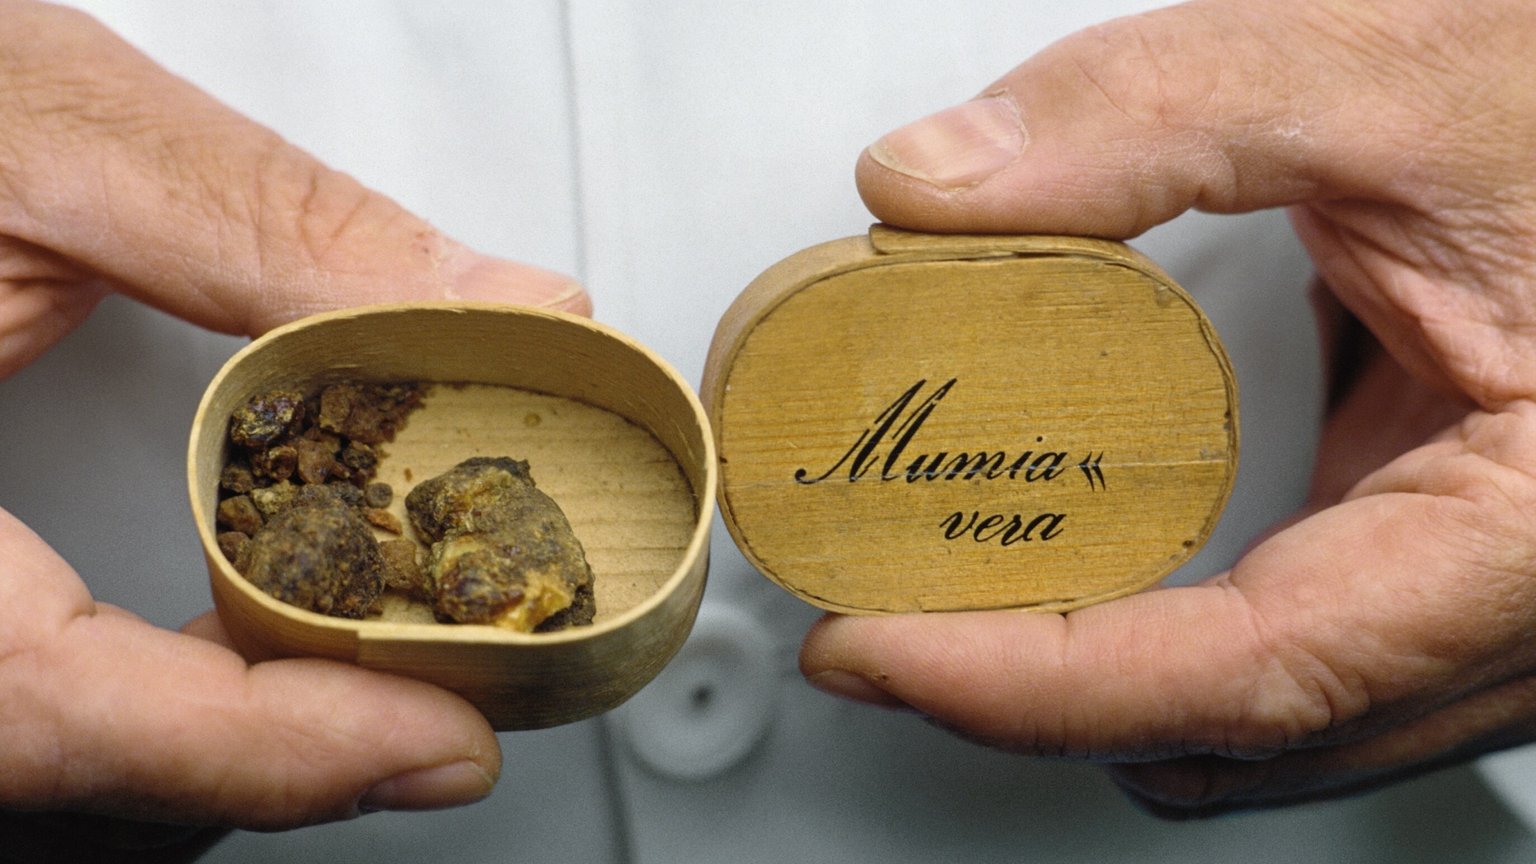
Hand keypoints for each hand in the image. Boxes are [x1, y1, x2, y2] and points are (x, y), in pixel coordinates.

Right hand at [0, 1, 587, 855]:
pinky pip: (18, 726)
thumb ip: (280, 234)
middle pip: (65, 781)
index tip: (446, 741)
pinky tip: (234, 653)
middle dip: (275, 753)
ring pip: (43, 785)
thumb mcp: (42, 134)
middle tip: (445, 692)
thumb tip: (515, 311)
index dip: (269, 748)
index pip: (46, 705)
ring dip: (217, 747)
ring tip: (372, 677)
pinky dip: (145, 714)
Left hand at [802, 0, 1535, 815]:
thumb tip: (935, 182)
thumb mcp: (1403, 78)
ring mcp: (1494, 602)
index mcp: (1533, 532)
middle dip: (1038, 689)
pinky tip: (1093, 556)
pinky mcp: (1452, 560)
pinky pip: (1290, 647)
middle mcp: (1527, 609)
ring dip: (1099, 674)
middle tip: (885, 604)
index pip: (1250, 670)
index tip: (873, 647)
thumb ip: (1156, 116)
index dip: (1032, 685)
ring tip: (954, 586)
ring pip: (1263, 718)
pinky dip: (1169, 628)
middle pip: (1233, 728)